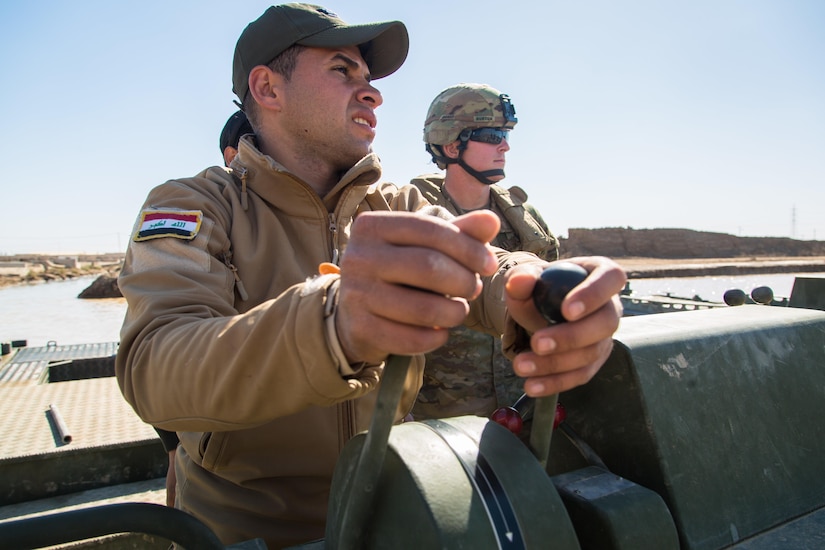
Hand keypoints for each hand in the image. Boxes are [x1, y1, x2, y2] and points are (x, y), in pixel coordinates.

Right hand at [336, 210, 499, 363]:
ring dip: (454, 313)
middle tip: (474, 289)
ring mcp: (355, 294)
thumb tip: (491, 221)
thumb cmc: (400, 272)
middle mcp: (358, 257)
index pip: (431, 230)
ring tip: (459, 311)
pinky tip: (441, 331)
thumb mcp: (425, 246)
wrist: (356, 313)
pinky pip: (411, 338)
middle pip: (429, 266)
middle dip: (464, 281)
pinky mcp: (359, 328)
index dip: (469, 248)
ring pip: (423, 308)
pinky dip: (435, 338)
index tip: (490, 264)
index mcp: (373, 226)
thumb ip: (460, 232)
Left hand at [504, 256, 625, 396]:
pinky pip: (580, 375)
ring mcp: (605, 336)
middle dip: (571, 337)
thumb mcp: (528, 278)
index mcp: (600, 273)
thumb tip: (518, 282)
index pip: (611, 278)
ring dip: (555, 364)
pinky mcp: (594, 361)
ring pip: (591, 353)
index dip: (594, 295)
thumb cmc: (540, 287)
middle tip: (538, 343)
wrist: (539, 308)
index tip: (567, 310)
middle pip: (605, 323)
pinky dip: (555, 382)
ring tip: (521, 365)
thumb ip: (522, 278)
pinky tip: (532, 385)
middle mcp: (610, 305)